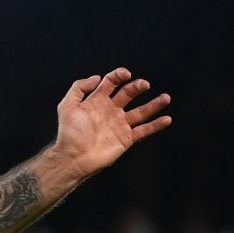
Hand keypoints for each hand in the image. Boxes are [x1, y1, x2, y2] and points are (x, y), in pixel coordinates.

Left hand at [50, 68, 171, 180]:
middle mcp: (110, 111)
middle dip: (137, 86)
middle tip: (144, 85)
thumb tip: (97, 77)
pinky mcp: (126, 139)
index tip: (125, 75)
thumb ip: (78, 88)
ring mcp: (120, 125)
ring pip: (141, 111)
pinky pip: (144, 130)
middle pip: (129, 93)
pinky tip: (167, 119)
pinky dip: (156, 125)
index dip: (118, 75)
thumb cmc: (68, 134)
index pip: (111, 82)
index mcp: (97, 101)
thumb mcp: (67, 106)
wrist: (73, 158)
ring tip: (165, 98)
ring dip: (154, 104)